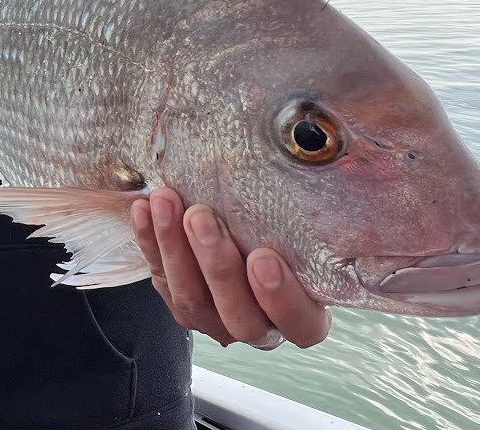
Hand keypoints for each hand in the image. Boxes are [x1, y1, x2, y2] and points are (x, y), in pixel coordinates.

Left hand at [132, 187, 331, 349]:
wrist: (245, 228)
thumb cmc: (291, 229)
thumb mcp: (313, 226)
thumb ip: (322, 213)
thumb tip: (335, 153)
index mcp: (303, 315)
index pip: (300, 324)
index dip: (281, 298)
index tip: (265, 258)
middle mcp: (260, 326)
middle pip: (238, 314)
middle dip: (217, 265)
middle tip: (202, 217)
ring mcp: (215, 319)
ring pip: (192, 300)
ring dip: (176, 248)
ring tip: (168, 203)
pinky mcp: (179, 302)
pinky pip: (160, 279)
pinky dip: (150, 242)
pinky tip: (144, 208)